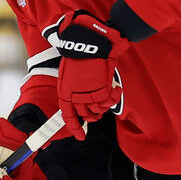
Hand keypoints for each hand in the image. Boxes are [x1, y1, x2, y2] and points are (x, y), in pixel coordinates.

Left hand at [49, 10, 129, 139]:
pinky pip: (109, 102)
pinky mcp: (101, 91)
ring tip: (107, 92)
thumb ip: (76, 86)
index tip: (81, 137)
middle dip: (95, 114)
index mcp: (65, 92)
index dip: (75, 128)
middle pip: (87, 115)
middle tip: (100, 103)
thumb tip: (81, 97)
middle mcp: (75, 96)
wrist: (90, 42)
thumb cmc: (80, 54)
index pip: (68, 116)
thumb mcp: (72, 72)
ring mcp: (88, 95)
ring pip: (99, 111)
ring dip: (105, 104)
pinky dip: (114, 96)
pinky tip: (115, 88)